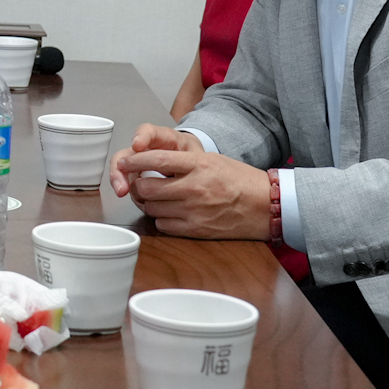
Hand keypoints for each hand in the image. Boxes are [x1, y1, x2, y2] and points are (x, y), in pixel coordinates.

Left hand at [108, 124, 271, 239]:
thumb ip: (183, 162)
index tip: (125, 161)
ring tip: (157, 197)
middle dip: (138, 185)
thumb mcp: (211, 160)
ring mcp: (193, 211)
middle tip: (140, 182)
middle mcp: (194, 188)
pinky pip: (163, 225)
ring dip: (149, 203)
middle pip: (146, 187)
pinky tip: (170, 212)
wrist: (264, 205)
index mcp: (198, 165)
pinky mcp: (195, 229)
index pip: (156, 159)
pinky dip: (161, 219)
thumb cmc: (238, 180)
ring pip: (151, 208)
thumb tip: (151, 162)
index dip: (134, 160)